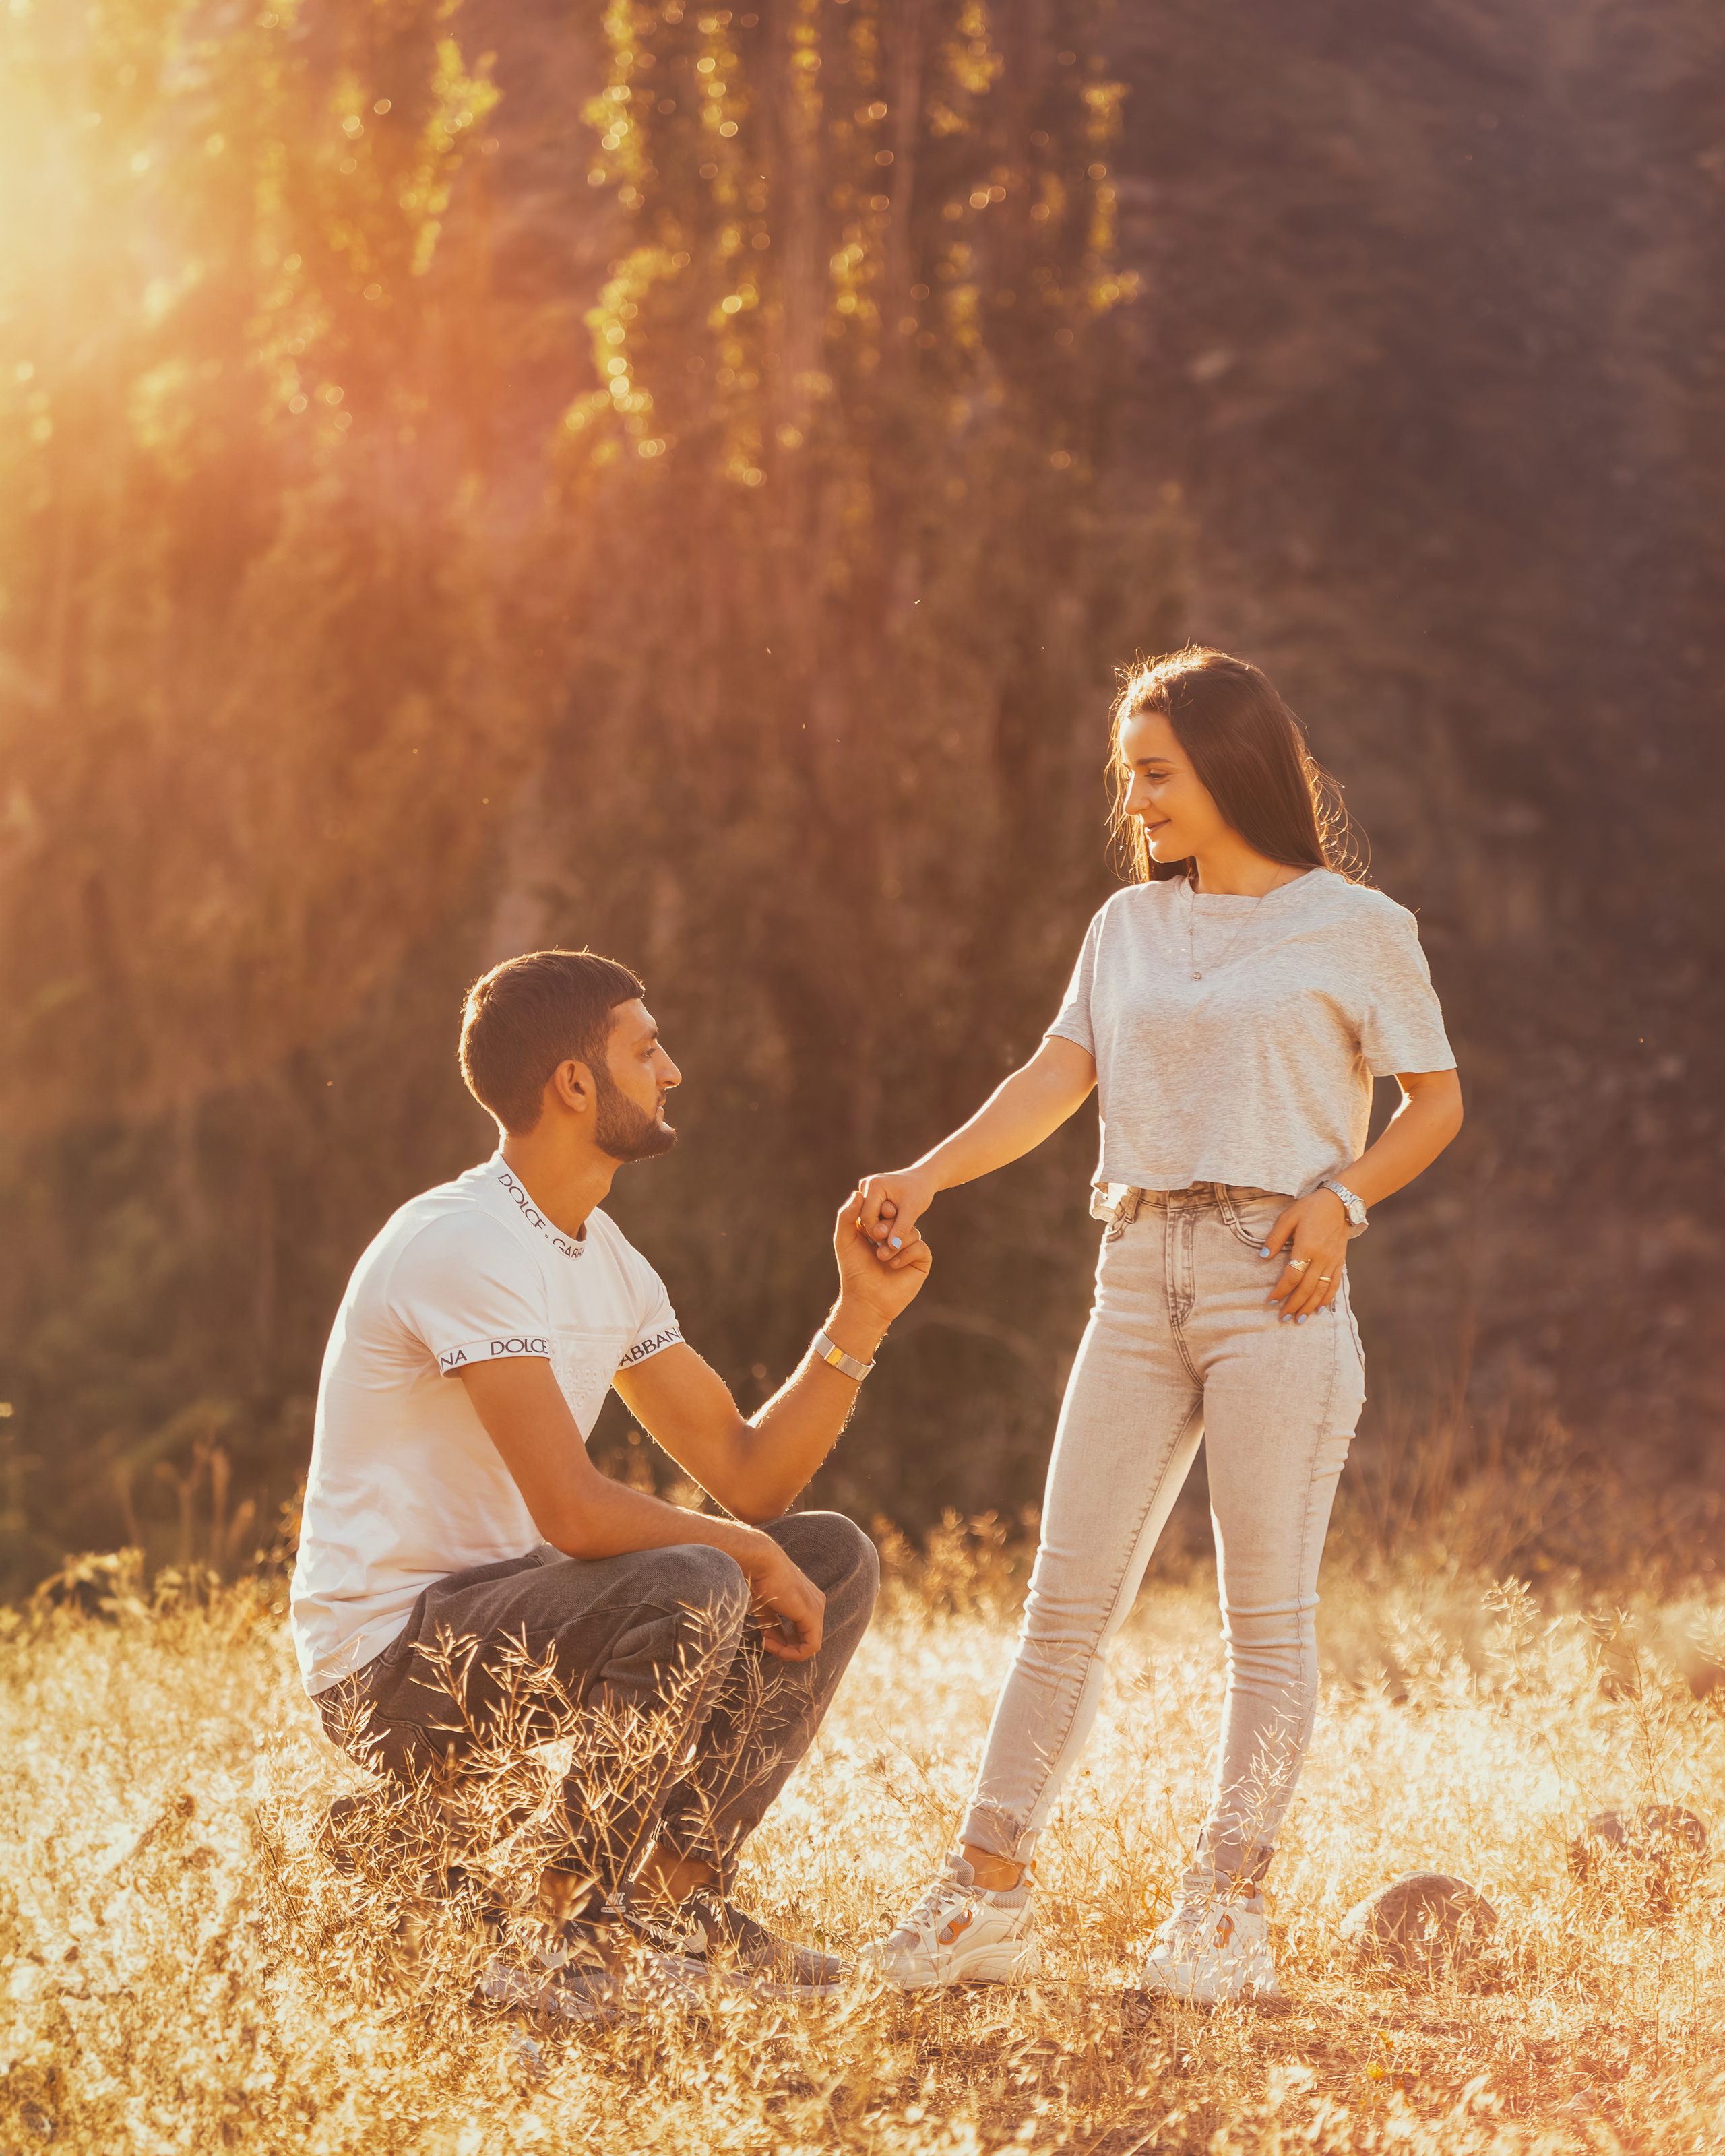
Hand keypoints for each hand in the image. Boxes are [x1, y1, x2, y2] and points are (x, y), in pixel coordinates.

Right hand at [736, 1532, 824, 1661]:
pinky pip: (810, 1646)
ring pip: (810, 1646)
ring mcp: (817, 1609)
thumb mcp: (767, 1608)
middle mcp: (818, 1604)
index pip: (803, 1633)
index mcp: (809, 1601)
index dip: (784, 1643)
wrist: (761, 1562)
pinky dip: (791, 1652)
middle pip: (807, 1640)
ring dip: (786, 1651)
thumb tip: (771, 1643)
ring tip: (767, 1641)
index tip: (765, 1638)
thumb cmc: (760, 1580)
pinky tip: (771, 1643)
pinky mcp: (812, 1614)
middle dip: (785, 1648)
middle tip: (765, 1642)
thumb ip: (773, 1625)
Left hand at [833, 1187, 932, 1327]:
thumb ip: (847, 1215)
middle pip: (900, 1218)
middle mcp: (895, 1237)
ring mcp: (909, 1249)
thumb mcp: (844, 1239)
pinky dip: (906, 1254)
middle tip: (875, 1237)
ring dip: (895, 1242)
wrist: (866, 1299)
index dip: (882, 1209)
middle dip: (887, 1226)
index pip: (886, 1210)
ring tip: (881, 1257)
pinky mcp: (920, 1262)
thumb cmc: (854, 1270)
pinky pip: (920, 1246)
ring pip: (912, 1231)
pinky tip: (893, 1265)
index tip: (876, 1214)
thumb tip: (857, 1192)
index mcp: (879, 1230)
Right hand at [856, 1167, 938, 1258]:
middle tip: (894, 1241)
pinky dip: (879, 1222)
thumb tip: (892, 1247)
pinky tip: (891, 1226)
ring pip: (865, 1217)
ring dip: (879, 1227)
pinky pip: (868, 1214)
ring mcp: (865, 1188)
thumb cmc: (920, 1192)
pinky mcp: (868, 1194)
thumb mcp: (912, 1211)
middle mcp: (866, 1184)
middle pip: (864, 1218)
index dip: (878, 1234)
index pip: (867, 1218)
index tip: (892, 1243)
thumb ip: (901, 1229)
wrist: (923, 1179)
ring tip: (895, 1231)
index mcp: (874, 1185)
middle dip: (878, 1231)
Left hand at [1263, 1189, 1349, 1322]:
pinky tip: (1319, 1309)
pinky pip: (1335, 1284)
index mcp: (1306, 1247)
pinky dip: (1327, 1298)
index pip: (1292, 1276)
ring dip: (1309, 1306)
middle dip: (1294, 1305)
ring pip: (1321, 1290)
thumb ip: (1275, 1238)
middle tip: (1283, 1317)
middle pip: (1307, 1288)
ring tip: (1300, 1319)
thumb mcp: (1289, 1217)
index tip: (1271, 1300)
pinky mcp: (1340, 1262)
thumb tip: (1263, 1257)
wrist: (1341, 1203)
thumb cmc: (1311, 1208)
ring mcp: (1332, 1261)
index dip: (1281, 1290)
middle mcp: (1321, 1258)